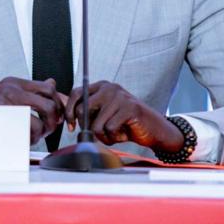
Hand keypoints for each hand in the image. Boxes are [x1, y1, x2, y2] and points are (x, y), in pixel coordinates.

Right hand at [0, 77, 66, 145]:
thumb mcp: (5, 95)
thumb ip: (29, 92)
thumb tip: (53, 83)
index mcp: (14, 83)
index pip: (49, 87)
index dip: (59, 103)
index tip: (59, 116)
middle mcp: (12, 88)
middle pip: (49, 101)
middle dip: (54, 119)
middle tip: (47, 129)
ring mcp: (7, 100)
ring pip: (41, 116)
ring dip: (42, 131)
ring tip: (34, 136)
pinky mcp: (4, 114)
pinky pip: (29, 127)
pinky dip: (31, 138)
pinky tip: (23, 140)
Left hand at [64, 81, 184, 152]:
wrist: (154, 129)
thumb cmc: (126, 123)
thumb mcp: (105, 115)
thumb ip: (90, 113)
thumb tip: (71, 119)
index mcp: (101, 86)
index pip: (76, 94)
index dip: (70, 112)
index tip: (72, 127)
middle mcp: (109, 87)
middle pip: (83, 109)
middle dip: (88, 128)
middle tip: (100, 134)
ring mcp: (119, 96)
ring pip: (96, 124)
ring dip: (103, 136)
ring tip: (115, 134)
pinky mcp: (129, 107)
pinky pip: (109, 128)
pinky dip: (114, 137)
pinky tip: (123, 134)